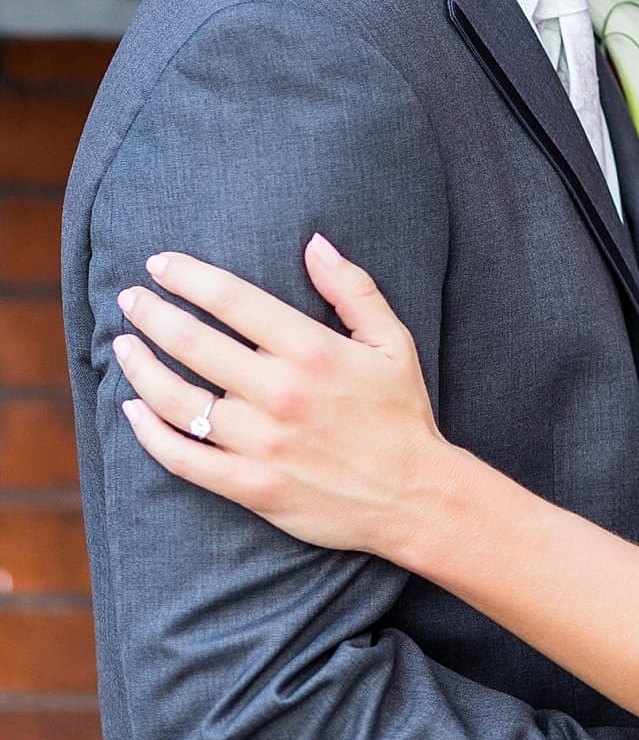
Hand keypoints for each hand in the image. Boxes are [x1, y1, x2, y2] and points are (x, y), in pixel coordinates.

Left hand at [111, 237, 452, 560]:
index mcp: (312, 350)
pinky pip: (184, 458)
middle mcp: (280, 393)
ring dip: (141, 368)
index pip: (233, 300)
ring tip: (123, 346)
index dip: (189, 276)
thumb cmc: (401, 413)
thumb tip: (314, 243)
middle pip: (194, 343)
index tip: (160, 263)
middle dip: (152, 314)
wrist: (414, 496)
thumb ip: (352, 288)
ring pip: (178, 400)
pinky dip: (149, 433)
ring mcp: (261, 443)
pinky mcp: (251, 486)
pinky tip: (131, 411)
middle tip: (129, 298)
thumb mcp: (392, 340)